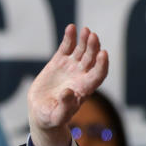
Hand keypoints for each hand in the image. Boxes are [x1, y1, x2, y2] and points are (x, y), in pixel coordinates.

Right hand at [25, 25, 107, 145]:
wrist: (41, 113)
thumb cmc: (51, 118)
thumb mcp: (57, 116)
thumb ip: (65, 107)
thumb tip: (69, 93)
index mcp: (83, 89)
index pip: (98, 75)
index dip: (102, 65)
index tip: (103, 54)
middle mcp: (80, 76)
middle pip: (92, 59)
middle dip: (93, 48)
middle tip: (93, 36)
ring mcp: (71, 68)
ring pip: (82, 51)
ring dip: (85, 40)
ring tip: (85, 30)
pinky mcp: (59, 62)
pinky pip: (66, 47)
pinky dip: (69, 38)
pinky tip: (71, 28)